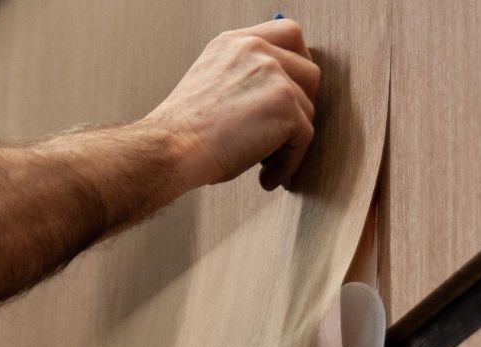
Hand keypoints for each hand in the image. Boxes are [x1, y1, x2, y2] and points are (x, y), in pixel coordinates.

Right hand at [146, 19, 320, 190]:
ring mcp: (274, 75)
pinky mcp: (286, 105)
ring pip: (308, 110)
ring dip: (291, 142)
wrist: (171, 147)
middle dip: (302, 107)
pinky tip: (266, 178)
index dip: (299, 64)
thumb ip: (245, 77)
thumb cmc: (184, 131)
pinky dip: (289, 164)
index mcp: (236, 42)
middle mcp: (257, 51)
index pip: (288, 33)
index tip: (295, 92)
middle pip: (309, 72)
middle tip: (284, 135)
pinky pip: (304, 138)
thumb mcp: (213, 83)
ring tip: (266, 165)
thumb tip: (281, 98)